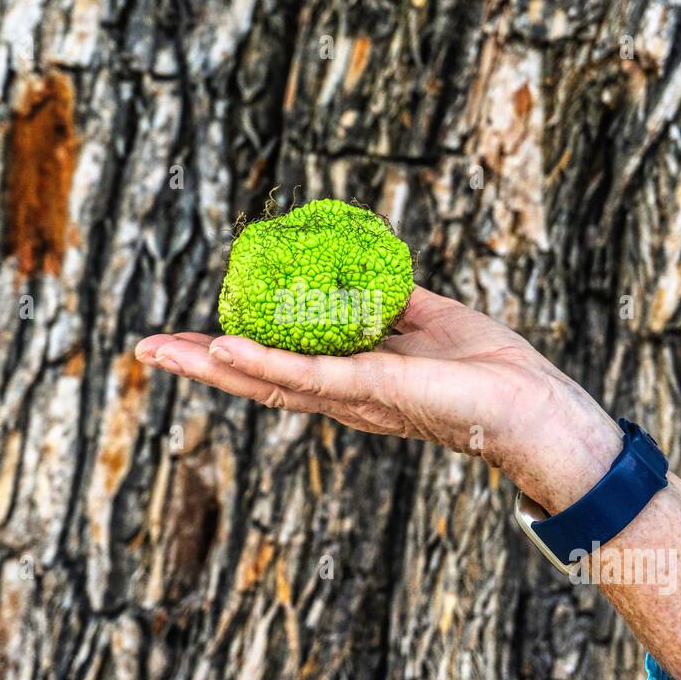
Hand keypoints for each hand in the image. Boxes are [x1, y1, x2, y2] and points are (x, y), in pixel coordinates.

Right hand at [135, 286, 622, 511]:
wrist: (535, 409)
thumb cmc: (491, 371)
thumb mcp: (431, 319)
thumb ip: (393, 302)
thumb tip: (368, 270)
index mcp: (351, 380)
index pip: (279, 365)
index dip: (232, 351)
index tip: (187, 334)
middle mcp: (342, 397)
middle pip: (257, 378)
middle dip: (200, 363)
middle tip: (146, 348)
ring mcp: (353, 398)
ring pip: (268, 381)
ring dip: (211, 364)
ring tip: (159, 349)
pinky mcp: (374, 391)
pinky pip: (308, 376)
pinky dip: (264, 362)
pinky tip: (223, 347)